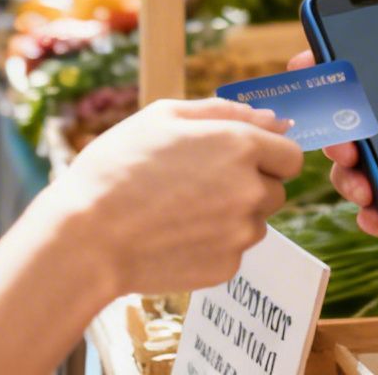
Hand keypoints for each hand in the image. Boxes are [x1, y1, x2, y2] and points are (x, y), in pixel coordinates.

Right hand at [49, 98, 301, 296]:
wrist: (86, 237)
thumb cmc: (118, 167)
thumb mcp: (163, 116)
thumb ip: (225, 111)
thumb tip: (273, 117)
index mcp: (240, 146)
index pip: (291, 154)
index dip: (266, 154)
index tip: (237, 158)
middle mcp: (251, 190)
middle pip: (276, 189)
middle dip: (250, 184)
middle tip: (201, 183)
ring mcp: (241, 233)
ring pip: (255, 220)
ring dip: (232, 214)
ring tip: (181, 210)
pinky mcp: (227, 267)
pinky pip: (233, 249)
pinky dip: (213, 243)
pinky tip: (175, 235)